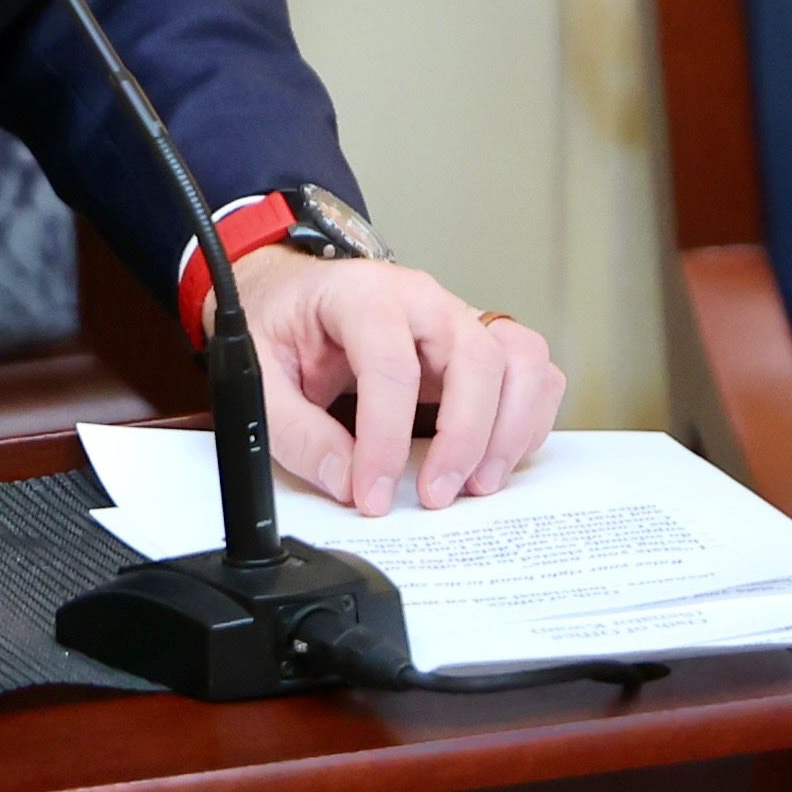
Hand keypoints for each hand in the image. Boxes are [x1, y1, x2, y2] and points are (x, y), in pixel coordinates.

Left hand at [236, 247, 559, 513]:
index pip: (392, 366)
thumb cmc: (278, 324)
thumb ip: (296, 432)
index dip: (386, 439)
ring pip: (521, 360)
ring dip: (510, 429)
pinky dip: (527, 420)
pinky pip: (532, 374)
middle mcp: (424, 300)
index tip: (373, 492)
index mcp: (364, 295)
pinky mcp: (479, 347)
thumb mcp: (259, 376)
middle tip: (435, 496)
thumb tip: (344, 480)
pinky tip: (495, 459)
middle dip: (463, 438)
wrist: (291, 296)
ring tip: (477, 484)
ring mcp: (459, 319)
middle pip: (476, 358)